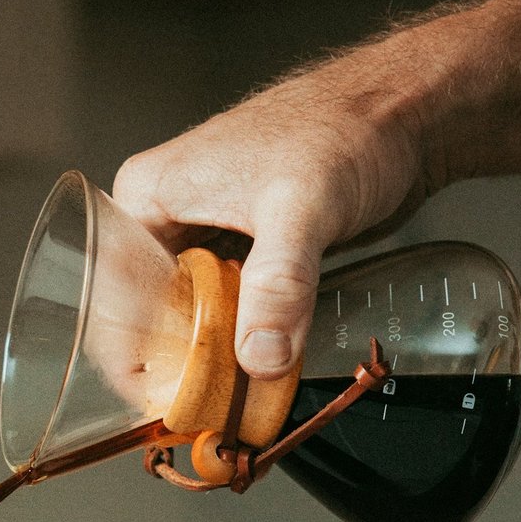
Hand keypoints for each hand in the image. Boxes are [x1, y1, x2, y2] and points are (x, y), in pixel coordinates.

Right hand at [112, 47, 429, 378]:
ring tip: (232, 400)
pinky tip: (260, 369)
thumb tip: (259, 358)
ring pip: (192, 313)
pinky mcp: (247, 249)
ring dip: (211, 356)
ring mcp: (207, 233)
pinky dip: (242, 339)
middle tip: (204, 409)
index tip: (161, 400)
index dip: (131, 353)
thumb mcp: (301, 207)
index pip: (115, 293)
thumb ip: (278, 283)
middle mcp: (168, 216)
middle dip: (175, 363)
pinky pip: (229, 307)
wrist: (405, 112)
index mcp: (148, 196)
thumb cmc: (345, 128)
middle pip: (151, 310)